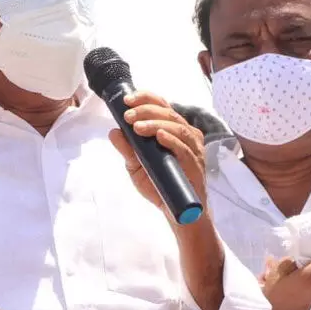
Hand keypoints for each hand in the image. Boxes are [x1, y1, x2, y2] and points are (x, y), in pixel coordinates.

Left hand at [108, 91, 206, 221]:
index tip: (127, 100)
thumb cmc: (159, 184)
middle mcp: (187, 135)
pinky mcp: (197, 166)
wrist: (176, 212)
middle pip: (169, 113)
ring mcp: (194, 150)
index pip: (163, 105)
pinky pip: (186, 149)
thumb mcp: (136, 166)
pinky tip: (159, 136)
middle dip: (146, 111)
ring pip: (178, 128)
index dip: (146, 98)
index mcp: (173, 130)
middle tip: (128, 116)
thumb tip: (113, 131)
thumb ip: (127, 149)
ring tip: (137, 127)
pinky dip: (172, 140)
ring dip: (156, 123)